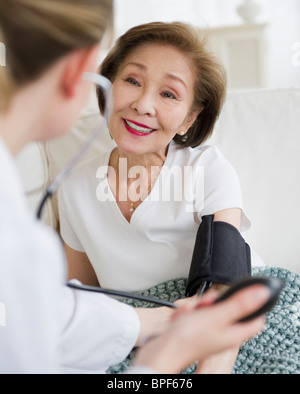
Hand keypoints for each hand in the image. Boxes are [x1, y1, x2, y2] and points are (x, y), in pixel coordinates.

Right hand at [134, 285, 268, 373]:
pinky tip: (182, 319)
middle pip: (228, 308)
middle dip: (214, 302)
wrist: (161, 350)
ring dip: (197, 306)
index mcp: (234, 334)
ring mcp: (209, 332)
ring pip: (210, 309)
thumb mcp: (215, 316)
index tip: (237, 294)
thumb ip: (239, 304)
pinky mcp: (195, 330)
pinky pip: (196, 314)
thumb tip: (261, 294)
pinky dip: (187, 313)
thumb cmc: (186, 339)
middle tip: (206, 306)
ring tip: (189, 314)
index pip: (255, 318)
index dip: (249, 303)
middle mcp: (223, 334)